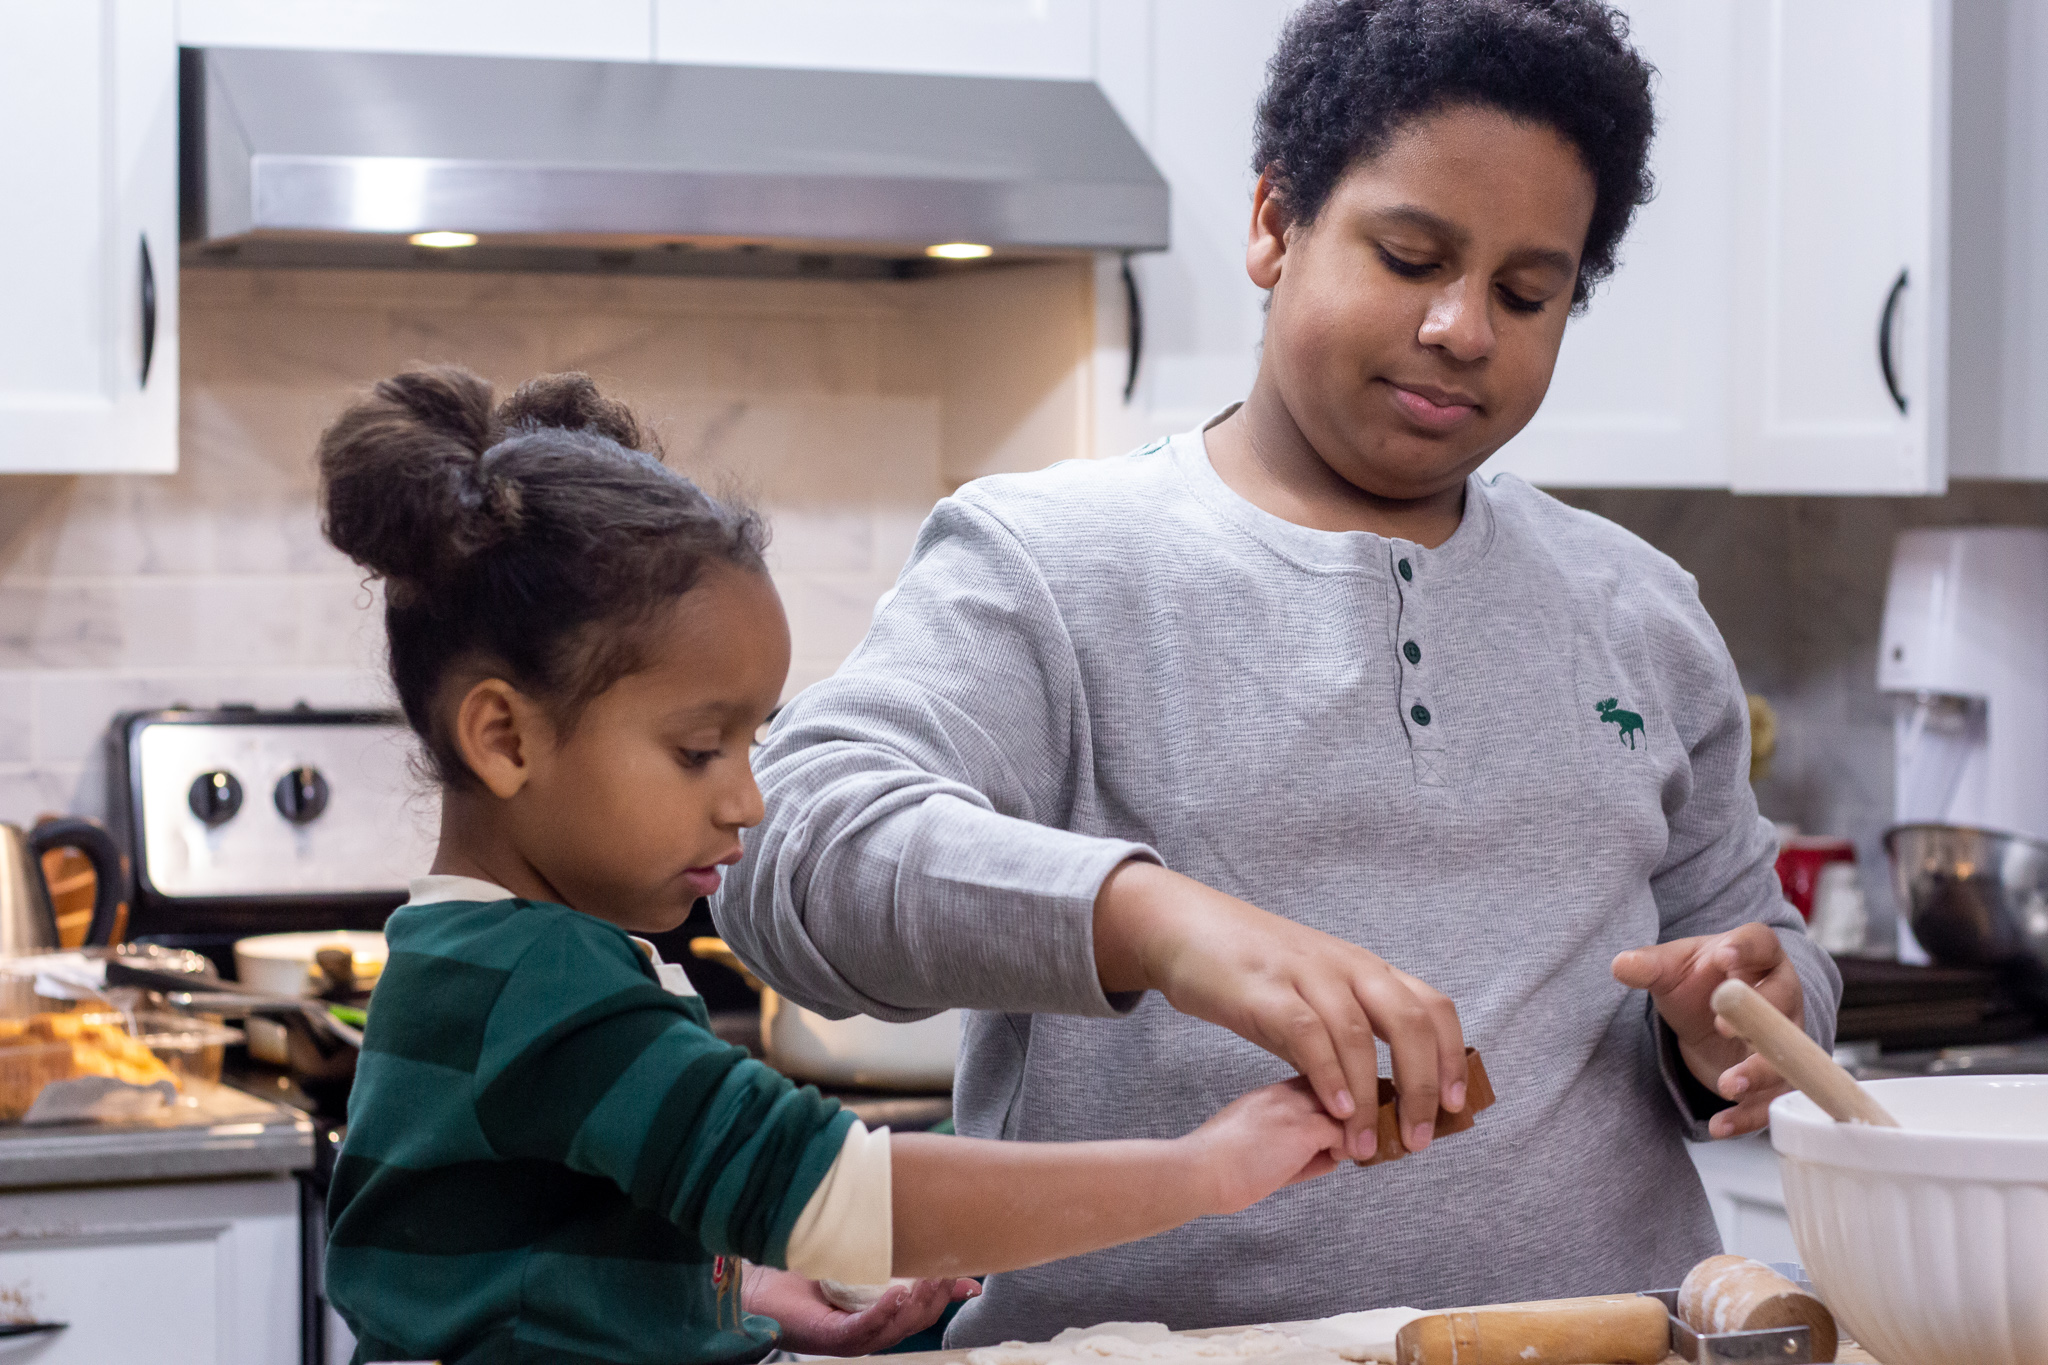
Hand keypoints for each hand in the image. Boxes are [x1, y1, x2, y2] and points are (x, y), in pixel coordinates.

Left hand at [739, 1264, 978, 1356]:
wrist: (760, 1285)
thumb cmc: (806, 1275)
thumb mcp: (861, 1261)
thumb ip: (897, 1262)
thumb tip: (931, 1251)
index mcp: (879, 1318)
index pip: (924, 1313)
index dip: (946, 1295)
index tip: (965, 1273)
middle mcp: (869, 1333)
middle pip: (915, 1322)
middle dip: (935, 1297)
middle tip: (945, 1268)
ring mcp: (850, 1338)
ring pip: (896, 1330)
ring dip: (916, 1306)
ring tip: (928, 1279)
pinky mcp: (831, 1336)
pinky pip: (864, 1329)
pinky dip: (883, 1313)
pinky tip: (896, 1294)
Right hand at [1094, 861, 1467, 1162]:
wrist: (1185, 927)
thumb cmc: (1252, 972)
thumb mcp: (1313, 998)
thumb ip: (1344, 1039)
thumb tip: (1379, 1098)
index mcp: (1366, 970)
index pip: (1433, 1008)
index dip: (1452, 1057)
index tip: (1456, 1106)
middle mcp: (1346, 967)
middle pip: (1410, 1023)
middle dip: (1422, 1086)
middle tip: (1419, 1138)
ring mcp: (1306, 974)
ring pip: (1360, 1035)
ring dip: (1370, 1097)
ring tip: (1368, 1145)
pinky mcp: (1264, 988)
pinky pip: (1308, 1033)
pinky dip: (1329, 1075)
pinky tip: (1336, 1111)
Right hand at [1186, 1077, 1345, 1213]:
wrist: (1200, 1172)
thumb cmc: (1218, 1167)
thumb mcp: (1255, 1146)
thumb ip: (1291, 1147)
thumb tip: (1324, 1157)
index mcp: (1268, 1096)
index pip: (1312, 1086)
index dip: (1327, 1105)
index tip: (1333, 1124)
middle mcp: (1283, 1095)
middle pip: (1333, 1089)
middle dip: (1345, 1112)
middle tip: (1348, 1137)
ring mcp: (1295, 1110)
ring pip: (1344, 1108)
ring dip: (1350, 1130)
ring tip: (1348, 1150)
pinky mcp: (1304, 1131)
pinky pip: (1343, 1133)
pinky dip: (1347, 1146)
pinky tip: (1340, 1158)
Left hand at [1612, 923, 1804, 1137]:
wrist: (1711, 1018)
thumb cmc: (1698, 982)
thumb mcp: (1671, 970)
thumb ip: (1650, 966)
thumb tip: (1621, 965)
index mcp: (1756, 954)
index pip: (1759, 942)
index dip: (1745, 948)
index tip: (1724, 956)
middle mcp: (1782, 993)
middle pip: (1782, 999)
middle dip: (1757, 1013)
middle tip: (1723, 1026)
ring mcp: (1788, 1037)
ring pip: (1787, 1054)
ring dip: (1760, 1071)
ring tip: (1728, 1084)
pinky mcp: (1780, 1076)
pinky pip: (1773, 1098)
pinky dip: (1748, 1115)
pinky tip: (1720, 1126)